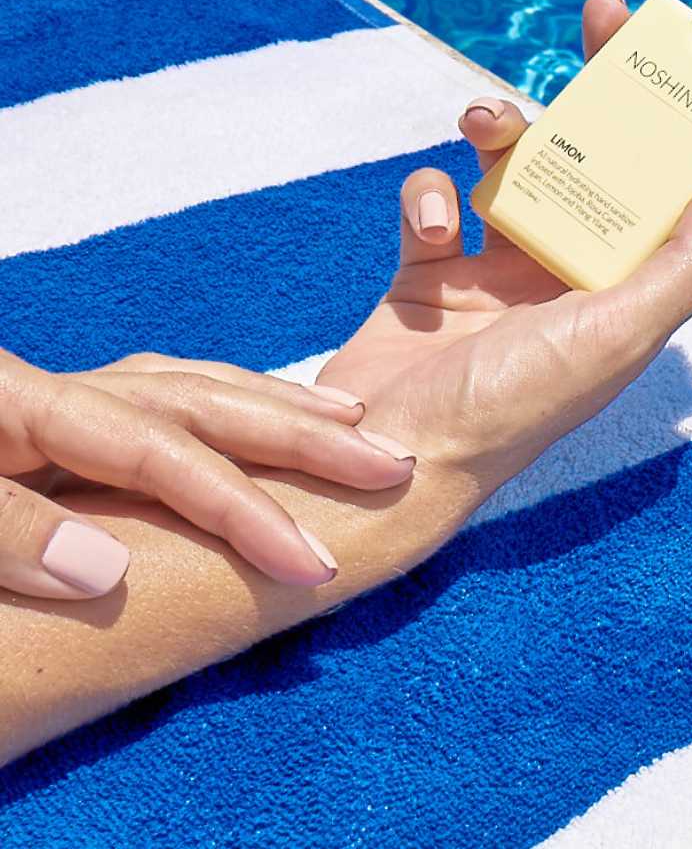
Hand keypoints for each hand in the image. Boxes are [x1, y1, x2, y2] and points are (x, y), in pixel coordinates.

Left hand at [0, 350, 415, 598]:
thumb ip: (7, 527)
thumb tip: (102, 568)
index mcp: (20, 402)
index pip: (162, 453)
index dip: (243, 506)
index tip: (313, 563)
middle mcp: (57, 388)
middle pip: (203, 399)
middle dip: (300, 436)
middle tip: (389, 465)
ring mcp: (56, 396)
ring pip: (192, 388)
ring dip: (277, 408)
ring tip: (349, 426)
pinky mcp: (48, 415)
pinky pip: (163, 396)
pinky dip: (225, 406)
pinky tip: (255, 417)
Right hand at [318, 0, 691, 514]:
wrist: (391, 458)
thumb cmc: (510, 407)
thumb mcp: (616, 337)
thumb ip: (685, 265)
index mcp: (622, 290)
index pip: (681, 188)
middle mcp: (567, 276)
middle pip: (602, 156)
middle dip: (605, 82)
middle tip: (606, 12)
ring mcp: (497, 270)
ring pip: (512, 163)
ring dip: (500, 128)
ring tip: (485, 123)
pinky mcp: (430, 270)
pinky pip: (434, 198)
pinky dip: (428, 197)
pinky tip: (430, 233)